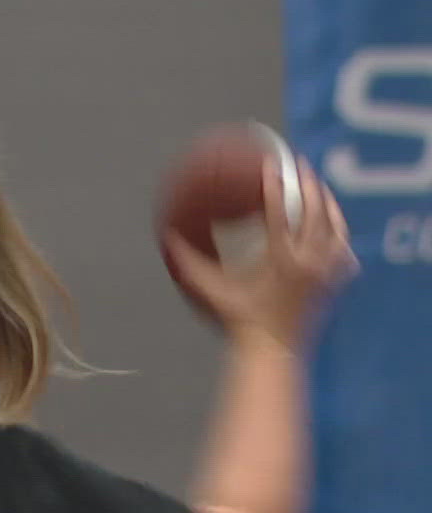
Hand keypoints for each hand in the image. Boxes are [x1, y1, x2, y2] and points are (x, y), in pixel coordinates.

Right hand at [163, 158, 357, 348]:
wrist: (274, 348)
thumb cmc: (241, 320)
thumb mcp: (212, 290)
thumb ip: (189, 264)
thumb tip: (168, 239)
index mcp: (282, 260)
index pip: (281, 213)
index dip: (275, 186)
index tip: (271, 165)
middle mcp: (310, 261)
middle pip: (315, 211)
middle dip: (308, 184)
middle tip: (299, 164)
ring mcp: (327, 271)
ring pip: (335, 226)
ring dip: (327, 202)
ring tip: (319, 186)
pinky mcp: (336, 281)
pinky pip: (343, 249)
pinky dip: (338, 233)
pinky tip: (334, 225)